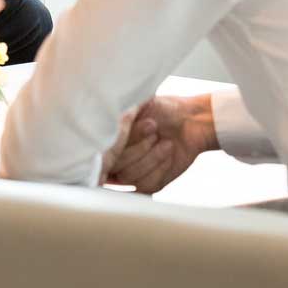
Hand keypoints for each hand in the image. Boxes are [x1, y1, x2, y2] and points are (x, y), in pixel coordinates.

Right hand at [101, 93, 217, 193]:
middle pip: (112, 164)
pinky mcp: (148, 184)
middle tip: (153, 127)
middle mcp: (115, 158)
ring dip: (150, 156)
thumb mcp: (138, 103)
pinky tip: (168, 151)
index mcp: (107, 138)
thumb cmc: (162, 109)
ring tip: (165, 141)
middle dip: (136, 146)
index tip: (126, 129)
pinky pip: (146, 184)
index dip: (108, 146)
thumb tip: (106, 116)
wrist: (191, 120)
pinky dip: (159, 167)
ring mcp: (130, 173)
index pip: (96, 152)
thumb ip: (118, 113)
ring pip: (129, 176)